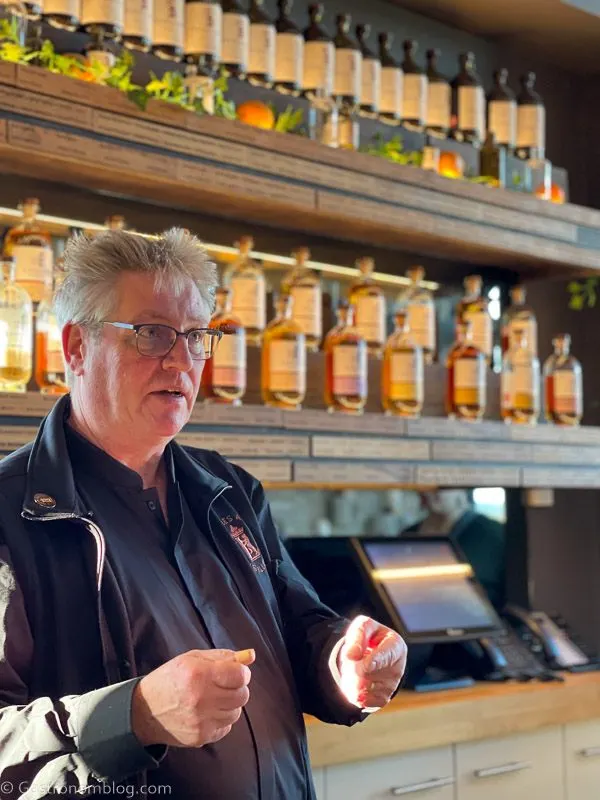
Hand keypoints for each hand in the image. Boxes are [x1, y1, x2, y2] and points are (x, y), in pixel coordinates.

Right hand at [132, 648, 254, 747]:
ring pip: (236, 712)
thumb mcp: (193, 658)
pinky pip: (226, 727)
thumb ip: (223, 656)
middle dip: (237, 688)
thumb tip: (250, 655)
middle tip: (224, 685)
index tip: (235, 672)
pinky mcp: (200, 737)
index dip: (242, 672)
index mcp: (199, 674)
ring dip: (230, 704)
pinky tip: (207, 712)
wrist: (145, 710)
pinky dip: (221, 719)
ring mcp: (201, 721)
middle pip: (242, 695)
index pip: (240, 675)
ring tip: (213, 698)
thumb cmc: (171, 678)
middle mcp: (201, 698)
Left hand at [338, 616, 406, 709]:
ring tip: (350, 669)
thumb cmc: (370, 637)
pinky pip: (364, 701)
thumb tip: (351, 656)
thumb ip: (358, 636)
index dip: (374, 662)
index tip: (364, 666)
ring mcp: (391, 685)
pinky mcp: (383, 698)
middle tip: (347, 662)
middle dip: (352, 668)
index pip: (386, 657)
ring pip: (364, 688)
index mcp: (396, 646)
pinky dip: (353, 694)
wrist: (373, 652)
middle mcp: (397, 667)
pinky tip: (353, 682)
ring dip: (350, 681)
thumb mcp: (364, 627)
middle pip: (369, 673)